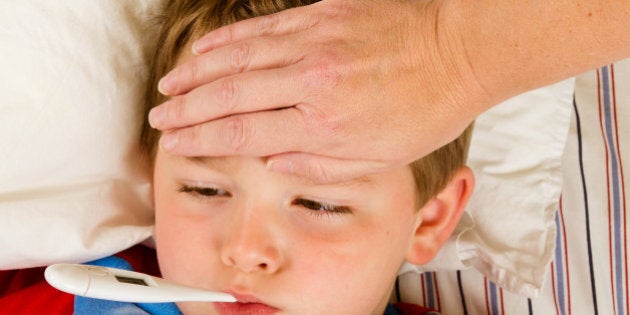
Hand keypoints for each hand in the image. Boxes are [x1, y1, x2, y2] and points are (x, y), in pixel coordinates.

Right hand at [149, 0, 489, 182]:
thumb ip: (319, 165)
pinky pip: (261, 29)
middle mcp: (310, 82)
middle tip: (159, 115)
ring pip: (237, 57)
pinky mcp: (320, 15)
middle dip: (186, 108)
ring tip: (169, 84)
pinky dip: (227, 40)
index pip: (241, 133)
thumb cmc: (424, 110)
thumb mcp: (378, 159)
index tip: (174, 142)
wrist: (457, 51)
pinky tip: (206, 50)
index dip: (200, 139)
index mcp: (323, 125)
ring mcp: (313, 42)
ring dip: (196, 73)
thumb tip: (272, 162)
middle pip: (228, 95)